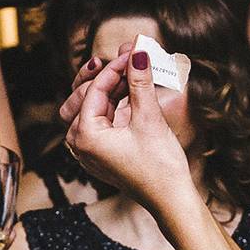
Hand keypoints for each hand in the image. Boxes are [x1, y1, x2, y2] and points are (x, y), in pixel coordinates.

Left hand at [62, 48, 197, 219]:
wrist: (170, 199)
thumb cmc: (159, 165)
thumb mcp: (149, 118)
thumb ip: (139, 82)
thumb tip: (137, 50)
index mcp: (85, 136)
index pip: (95, 89)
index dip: (115, 67)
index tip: (133, 51)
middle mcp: (79, 143)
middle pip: (83, 96)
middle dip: (106, 75)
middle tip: (130, 59)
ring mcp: (88, 149)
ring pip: (90, 107)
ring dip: (109, 88)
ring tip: (130, 73)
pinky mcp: (100, 152)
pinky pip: (99, 120)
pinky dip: (112, 104)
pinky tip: (130, 92)